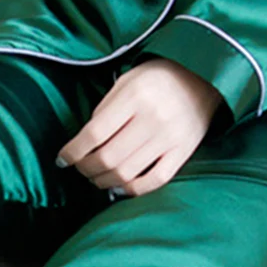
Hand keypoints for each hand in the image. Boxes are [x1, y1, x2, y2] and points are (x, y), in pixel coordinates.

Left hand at [56, 58, 222, 197]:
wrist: (204, 77)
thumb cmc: (158, 78)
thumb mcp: (127, 80)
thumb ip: (105, 109)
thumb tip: (85, 143)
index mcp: (135, 96)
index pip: (95, 133)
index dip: (73, 151)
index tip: (62, 159)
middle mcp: (153, 118)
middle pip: (109, 157)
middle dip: (86, 168)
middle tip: (79, 168)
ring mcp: (170, 137)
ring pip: (128, 173)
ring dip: (104, 181)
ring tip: (96, 178)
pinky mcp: (184, 152)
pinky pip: (155, 180)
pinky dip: (133, 189)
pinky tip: (120, 187)